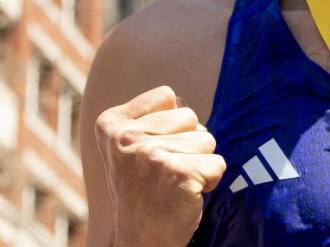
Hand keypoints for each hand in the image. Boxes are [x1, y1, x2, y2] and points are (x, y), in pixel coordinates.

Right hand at [93, 86, 225, 246]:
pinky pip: (218, 164)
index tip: (152, 154)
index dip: (171, 125)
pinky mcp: (178, 175)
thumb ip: (152, 118)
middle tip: (166, 173)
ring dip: (200, 162)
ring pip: (207, 139)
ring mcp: (151, 156)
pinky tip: (187, 195)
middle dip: (188, 143)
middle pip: (191, 116)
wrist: (140, 241)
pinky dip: (210, 180)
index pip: (168, 96)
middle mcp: (127, 138)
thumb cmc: (144, 190)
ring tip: (175, 184)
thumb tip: (185, 104)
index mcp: (111, 124)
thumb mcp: (130, 146)